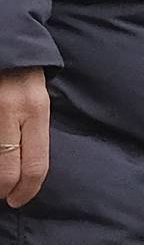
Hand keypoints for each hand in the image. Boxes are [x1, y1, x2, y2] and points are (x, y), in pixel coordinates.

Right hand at [0, 69, 49, 207]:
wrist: (4, 45)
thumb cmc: (23, 76)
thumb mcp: (39, 100)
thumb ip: (34, 132)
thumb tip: (28, 172)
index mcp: (36, 109)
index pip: (35, 164)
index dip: (27, 190)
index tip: (19, 200)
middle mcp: (11, 110)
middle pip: (6, 170)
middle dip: (4, 190)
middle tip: (3, 195)